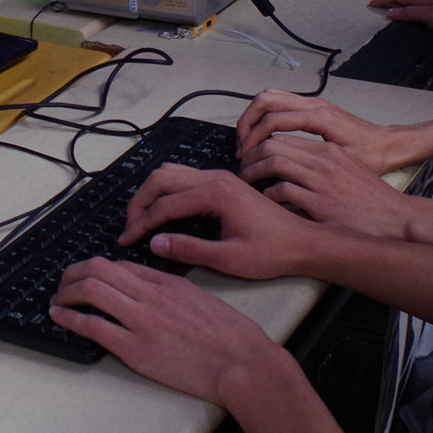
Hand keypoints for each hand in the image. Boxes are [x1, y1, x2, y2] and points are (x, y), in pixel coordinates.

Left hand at [49, 258, 287, 402]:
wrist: (243, 362)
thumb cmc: (231, 336)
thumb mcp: (202, 299)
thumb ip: (174, 292)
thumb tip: (153, 290)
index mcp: (168, 282)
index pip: (121, 266)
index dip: (97, 268)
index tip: (87, 275)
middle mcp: (151, 295)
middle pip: (99, 269)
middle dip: (73, 273)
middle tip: (63, 282)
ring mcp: (142, 321)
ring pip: (91, 290)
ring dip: (66, 292)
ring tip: (56, 298)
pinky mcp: (136, 349)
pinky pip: (94, 326)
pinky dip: (70, 318)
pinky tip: (60, 317)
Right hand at [118, 164, 316, 280]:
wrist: (305, 242)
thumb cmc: (275, 251)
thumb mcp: (229, 259)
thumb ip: (189, 249)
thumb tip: (156, 243)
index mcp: (216, 194)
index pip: (165, 204)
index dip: (141, 223)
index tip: (127, 238)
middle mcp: (216, 178)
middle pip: (161, 178)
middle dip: (139, 202)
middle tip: (129, 226)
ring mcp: (221, 178)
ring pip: (171, 173)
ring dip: (152, 193)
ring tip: (141, 218)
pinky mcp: (225, 183)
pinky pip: (185, 177)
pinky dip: (167, 191)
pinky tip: (165, 210)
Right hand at [237, 90, 405, 173]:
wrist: (390, 145)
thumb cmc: (372, 157)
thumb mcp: (342, 165)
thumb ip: (311, 164)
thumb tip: (279, 175)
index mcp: (319, 117)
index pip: (273, 120)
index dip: (254, 138)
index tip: (245, 157)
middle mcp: (313, 104)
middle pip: (265, 99)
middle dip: (247, 122)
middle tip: (241, 146)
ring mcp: (312, 102)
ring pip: (269, 96)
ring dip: (253, 116)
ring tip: (247, 140)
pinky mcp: (312, 106)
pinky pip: (279, 101)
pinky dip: (264, 115)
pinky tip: (263, 136)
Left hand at [241, 137, 417, 240]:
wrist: (395, 218)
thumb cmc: (370, 198)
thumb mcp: (346, 168)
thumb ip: (319, 160)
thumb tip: (288, 160)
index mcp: (328, 150)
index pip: (283, 134)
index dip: (259, 142)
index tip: (249, 153)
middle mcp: (324, 159)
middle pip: (273, 143)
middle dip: (249, 154)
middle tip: (241, 167)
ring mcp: (322, 179)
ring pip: (274, 163)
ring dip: (253, 173)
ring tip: (245, 183)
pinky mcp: (320, 201)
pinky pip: (282, 191)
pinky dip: (267, 195)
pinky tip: (262, 202)